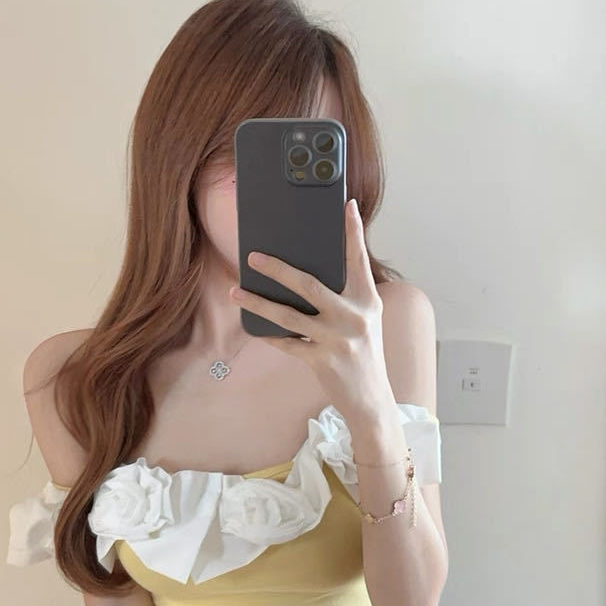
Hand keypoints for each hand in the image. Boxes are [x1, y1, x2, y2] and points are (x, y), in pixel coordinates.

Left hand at [229, 198, 391, 421]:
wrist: (370, 398)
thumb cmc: (362, 352)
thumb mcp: (363, 319)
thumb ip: (345, 296)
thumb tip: (305, 273)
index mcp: (367, 301)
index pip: (358, 260)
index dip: (352, 233)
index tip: (345, 207)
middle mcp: (354, 317)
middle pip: (310, 285)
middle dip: (278, 269)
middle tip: (253, 256)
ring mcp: (337, 340)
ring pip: (289, 316)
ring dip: (258, 302)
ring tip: (235, 290)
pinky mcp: (322, 360)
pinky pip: (287, 343)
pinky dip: (269, 334)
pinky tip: (251, 325)